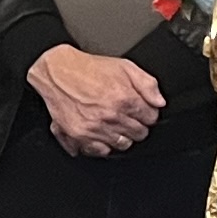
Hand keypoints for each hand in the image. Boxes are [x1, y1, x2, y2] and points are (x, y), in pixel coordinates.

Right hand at [33, 44, 164, 156]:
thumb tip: (159, 101)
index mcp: (125, 99)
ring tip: (114, 124)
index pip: (151, 118)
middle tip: (127, 116)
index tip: (142, 111)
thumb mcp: (125, 67)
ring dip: (122, 136)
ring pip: (122, 144)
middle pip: (139, 134)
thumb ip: (147, 84)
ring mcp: (95, 128)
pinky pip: (100, 151)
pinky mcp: (80, 135)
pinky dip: (103, 144)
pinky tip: (102, 132)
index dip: (148, 113)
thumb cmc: (89, 69)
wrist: (57, 72)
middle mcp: (111, 116)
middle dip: (137, 125)